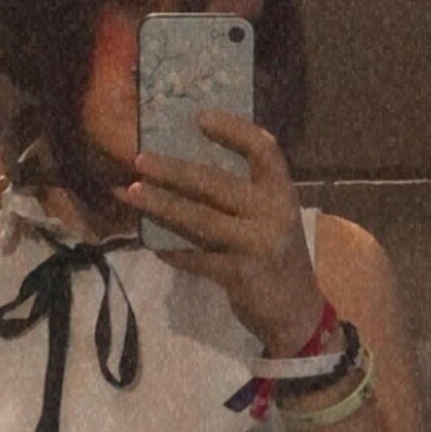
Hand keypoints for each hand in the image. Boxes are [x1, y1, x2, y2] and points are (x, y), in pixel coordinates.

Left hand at [118, 111, 324, 353]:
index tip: (199, 118)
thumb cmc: (277, 259)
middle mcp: (272, 213)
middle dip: (173, 170)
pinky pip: (196, 258)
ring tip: (131, 193)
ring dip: (161, 205)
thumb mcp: (273, 220)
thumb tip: (184, 172)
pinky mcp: (240, 275)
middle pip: (215, 182)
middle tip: (140, 159)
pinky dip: (172, 251)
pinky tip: (152, 243)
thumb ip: (244, 197)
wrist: (298, 313)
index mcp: (282, 193)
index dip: (233, 130)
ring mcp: (256, 244)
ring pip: (199, 219)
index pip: (263, 149)